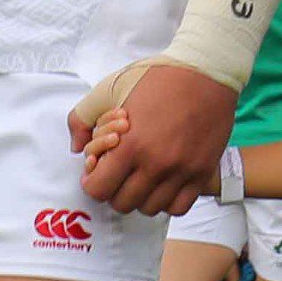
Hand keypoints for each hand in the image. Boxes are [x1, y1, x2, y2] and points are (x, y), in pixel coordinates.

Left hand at [72, 62, 236, 218]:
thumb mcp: (109, 88)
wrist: (206, 72)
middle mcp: (156, 164)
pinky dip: (167, 200)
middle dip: (114, 189)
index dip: (94, 182)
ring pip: (150, 208)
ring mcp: (181, 171)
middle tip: (120, 172)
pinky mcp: (201, 173)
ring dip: (140, 196)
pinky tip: (163, 183)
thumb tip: (76, 147)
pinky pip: (178, 207)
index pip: (99, 190)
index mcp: (130, 145)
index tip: (99, 170)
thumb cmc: (157, 78)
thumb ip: (82, 118)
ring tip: (141, 176)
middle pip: (122, 203)